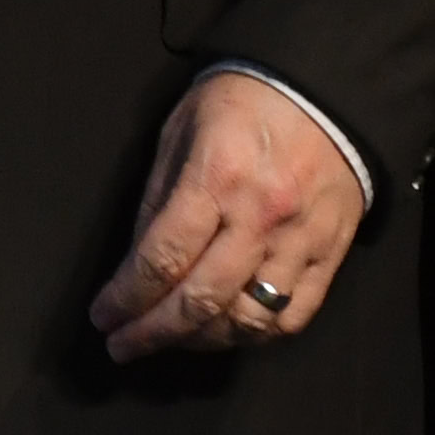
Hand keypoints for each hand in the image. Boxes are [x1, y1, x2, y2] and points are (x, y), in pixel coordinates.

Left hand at [87, 67, 361, 362]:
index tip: (103, 316)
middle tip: (122, 345)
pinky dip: (255, 335)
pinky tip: (226, 332)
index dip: (125, 298)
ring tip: (172, 338)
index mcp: (216, 179)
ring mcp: (301, 241)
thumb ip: (157, 201)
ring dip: (201, 341)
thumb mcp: (180, 133)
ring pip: (248, 319)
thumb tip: (134, 264)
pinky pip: (294, 316)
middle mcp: (260, 218)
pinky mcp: (332, 254)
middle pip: (200, 301)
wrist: (324, 88)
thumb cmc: (242, 103)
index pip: (162, 260)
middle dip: (152, 333)